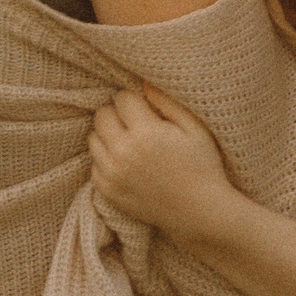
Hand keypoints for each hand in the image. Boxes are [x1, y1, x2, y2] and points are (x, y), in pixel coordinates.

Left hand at [88, 85, 233, 239]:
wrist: (199, 212)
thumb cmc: (202, 166)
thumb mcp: (194, 127)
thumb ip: (167, 101)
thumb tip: (143, 82)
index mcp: (145, 134)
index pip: (121, 98)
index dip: (134, 98)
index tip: (146, 107)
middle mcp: (123, 153)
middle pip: (101, 115)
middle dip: (116, 112)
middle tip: (135, 121)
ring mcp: (112, 174)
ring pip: (93, 138)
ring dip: (108, 134)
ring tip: (130, 140)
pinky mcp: (108, 191)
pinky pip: (94, 163)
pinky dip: (106, 157)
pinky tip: (127, 160)